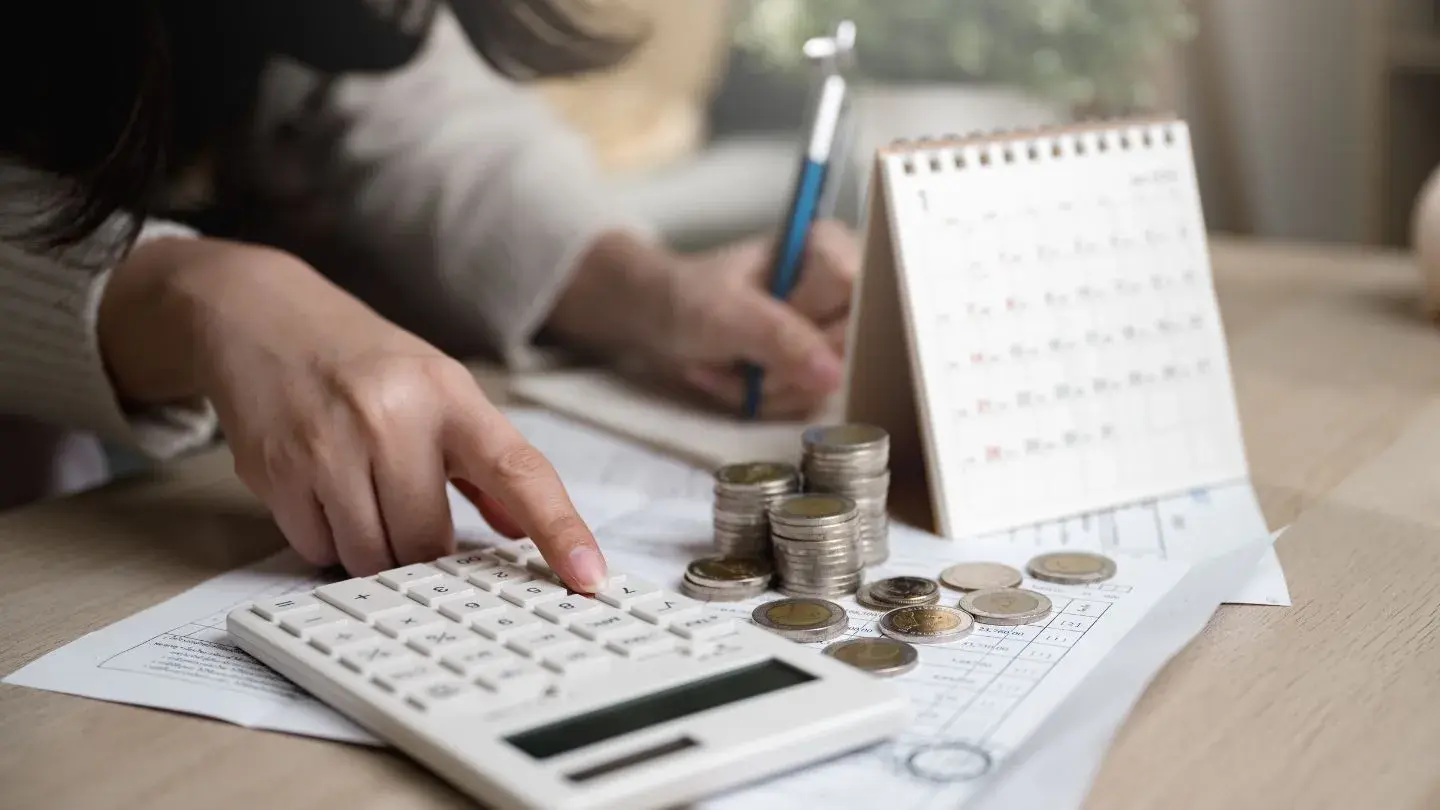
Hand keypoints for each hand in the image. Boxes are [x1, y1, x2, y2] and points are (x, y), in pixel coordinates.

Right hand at [98, 237, 608, 588]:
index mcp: (449, 395)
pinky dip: (327, 538)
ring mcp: (329, 445)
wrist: (262, 317)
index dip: (560, 529)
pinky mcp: (277, 471)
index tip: (589, 575)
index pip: (520, 472)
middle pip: (430, 543)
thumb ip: (484, 465)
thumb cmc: (365, 362)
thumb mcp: (438, 389)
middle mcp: (392, 417)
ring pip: (372, 557)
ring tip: (360, 493)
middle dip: (424, 549)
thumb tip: (522, 529)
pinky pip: (318, 549)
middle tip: (408, 513)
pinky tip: (321, 491)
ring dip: (373, 549)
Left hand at [547, 222, 860, 419]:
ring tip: (725, 366)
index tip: (760, 317)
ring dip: (767, 388)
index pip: (849, 285)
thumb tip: (834, 375)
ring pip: (828, 382)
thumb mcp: (726, 314)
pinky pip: (812, 402)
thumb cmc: (689, 298)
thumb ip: (779, 337)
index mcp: (828, 246)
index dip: (806, 313)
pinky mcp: (821, 369)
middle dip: (780, 365)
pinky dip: (767, 401)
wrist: (660, 322)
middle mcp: (843, 289)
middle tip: (733, 356)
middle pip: (845, 342)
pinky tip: (739, 382)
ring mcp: (835, 332)